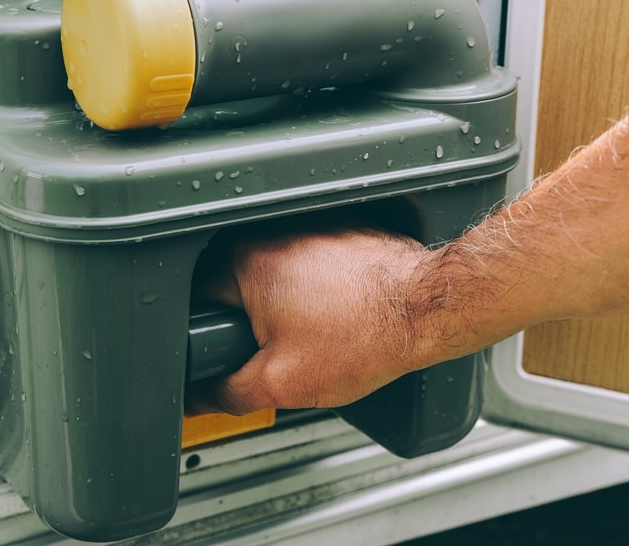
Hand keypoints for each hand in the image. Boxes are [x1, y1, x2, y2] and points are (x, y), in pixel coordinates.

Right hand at [188, 226, 428, 414]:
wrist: (430, 309)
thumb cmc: (367, 335)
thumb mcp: (282, 383)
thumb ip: (228, 392)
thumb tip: (202, 396)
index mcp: (244, 263)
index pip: (197, 300)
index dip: (210, 336)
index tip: (231, 353)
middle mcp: (272, 237)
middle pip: (239, 290)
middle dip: (255, 325)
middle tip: (284, 350)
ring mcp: (308, 231)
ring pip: (279, 280)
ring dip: (291, 309)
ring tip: (321, 334)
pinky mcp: (339, 235)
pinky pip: (313, 269)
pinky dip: (322, 294)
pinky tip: (342, 317)